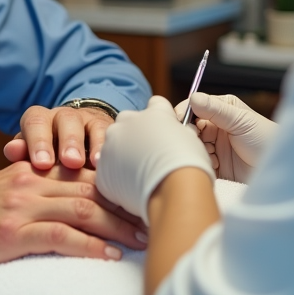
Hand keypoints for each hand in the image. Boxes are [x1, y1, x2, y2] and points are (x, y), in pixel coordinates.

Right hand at [0, 162, 146, 273]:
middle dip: (124, 206)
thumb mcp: (4, 193)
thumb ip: (35, 190)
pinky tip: (107, 255)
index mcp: (31, 170)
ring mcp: (22, 206)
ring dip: (116, 226)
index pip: (83, 174)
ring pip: (81, 210)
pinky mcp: (13, 232)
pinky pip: (59, 236)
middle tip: (152, 220)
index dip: (115, 187)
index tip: (140, 199)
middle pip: (90, 190)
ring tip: (140, 239)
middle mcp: (31, 182)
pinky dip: (87, 246)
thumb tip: (70, 202)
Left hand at [1, 105, 113, 169]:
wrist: (76, 144)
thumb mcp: (32, 155)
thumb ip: (22, 152)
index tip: (42, 164)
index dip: (39, 142)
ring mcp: (87, 121)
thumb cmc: (48, 156)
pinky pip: (109, 134)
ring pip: (89, 125)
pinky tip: (107, 164)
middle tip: (70, 162)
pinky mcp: (106, 129)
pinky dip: (107, 148)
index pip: (35, 122)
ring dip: (94, 145)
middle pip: (65, 120)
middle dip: (67, 141)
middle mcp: (63, 116)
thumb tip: (11, 150)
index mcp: (39, 120)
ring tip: (94, 164)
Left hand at [95, 96, 213, 223]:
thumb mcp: (190, 140)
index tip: (164, 131)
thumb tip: (174, 135)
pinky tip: (131, 186)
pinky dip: (116, 175)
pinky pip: (107, 167)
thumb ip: (176, 132)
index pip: (155, 104)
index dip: (161, 118)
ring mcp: (112, 142)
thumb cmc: (188, 166)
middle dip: (136, 133)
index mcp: (154, 112)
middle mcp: (129, 121)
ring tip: (139, 173)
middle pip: (128, 120)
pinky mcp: (103, 165)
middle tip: (148, 153)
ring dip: (123, 153)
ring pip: (114, 142)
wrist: (174, 190)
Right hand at [175, 92, 277, 182]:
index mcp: (221, 109)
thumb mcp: (241, 121)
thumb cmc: (267, 140)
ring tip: (211, 156)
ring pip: (192, 146)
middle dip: (190, 135)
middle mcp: (215, 126)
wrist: (280, 171)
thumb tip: (193, 98)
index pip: (194, 107)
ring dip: (197, 151)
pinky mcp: (215, 165)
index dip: (184, 114)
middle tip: (196, 142)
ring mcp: (214, 146)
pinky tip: (215, 166)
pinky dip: (203, 164)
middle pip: (189, 128)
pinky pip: (199, 162)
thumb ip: (216, 110)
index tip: (180, 122)